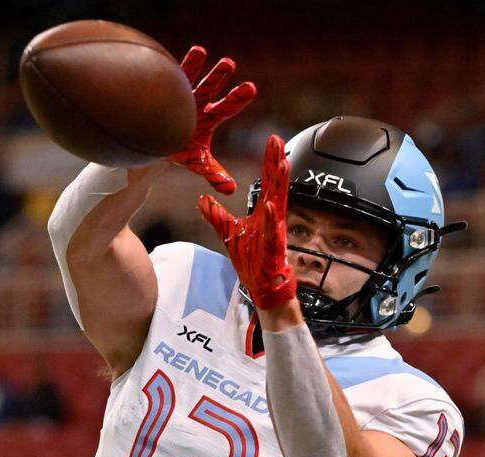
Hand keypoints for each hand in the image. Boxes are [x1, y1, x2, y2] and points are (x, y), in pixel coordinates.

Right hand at [167, 46, 255, 194]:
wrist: (155, 146)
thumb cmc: (179, 150)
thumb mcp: (197, 162)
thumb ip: (214, 173)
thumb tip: (231, 189)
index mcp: (210, 117)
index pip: (228, 106)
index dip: (238, 97)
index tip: (251, 87)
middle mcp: (198, 102)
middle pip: (211, 87)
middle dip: (219, 76)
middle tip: (229, 63)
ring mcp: (180, 96)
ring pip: (189, 79)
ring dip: (195, 66)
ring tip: (201, 51)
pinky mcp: (162, 94)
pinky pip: (165, 80)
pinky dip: (168, 71)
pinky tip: (166, 61)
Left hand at [198, 135, 294, 309]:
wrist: (263, 288)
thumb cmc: (253, 261)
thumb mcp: (228, 233)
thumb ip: (216, 215)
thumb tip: (201, 199)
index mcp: (263, 213)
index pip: (267, 181)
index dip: (269, 161)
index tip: (272, 140)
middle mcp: (272, 218)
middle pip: (275, 185)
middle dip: (277, 163)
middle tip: (278, 141)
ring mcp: (274, 232)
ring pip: (279, 203)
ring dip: (280, 184)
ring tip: (282, 164)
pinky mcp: (273, 248)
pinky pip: (273, 231)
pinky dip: (272, 218)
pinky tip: (270, 205)